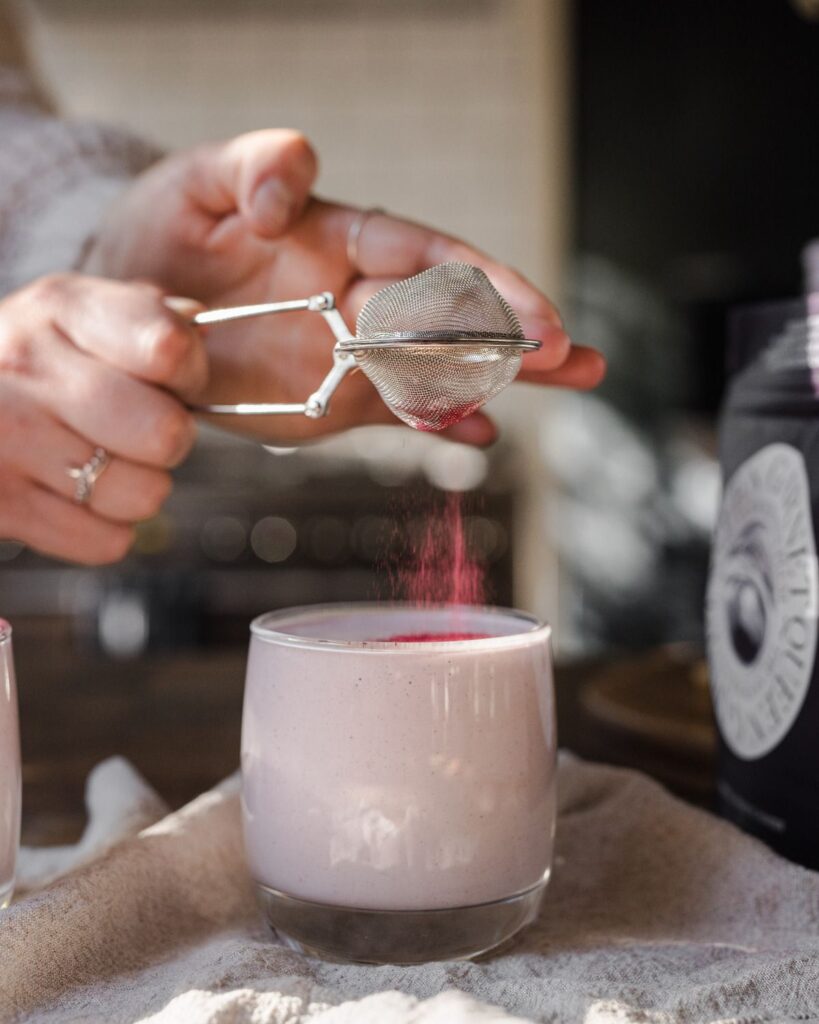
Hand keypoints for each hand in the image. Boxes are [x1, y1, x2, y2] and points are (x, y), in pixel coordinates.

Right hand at [0, 275, 204, 563]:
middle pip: (165, 434)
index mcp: (62, 308)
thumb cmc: (33, 362)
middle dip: (172, 438)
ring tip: (105, 464)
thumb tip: (202, 327)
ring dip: (140, 488)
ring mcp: (8, 437)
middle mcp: (28, 366)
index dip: (190, 372)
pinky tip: (77, 498)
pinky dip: (104, 530)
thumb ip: (148, 317)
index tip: (175, 378)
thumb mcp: (78, 315)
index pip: (169, 349)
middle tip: (145, 432)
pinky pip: (106, 542)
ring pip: (143, 494)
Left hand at [84, 130, 604, 445]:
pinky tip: (483, 434)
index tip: (532, 312)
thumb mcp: (197, 183)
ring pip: (442, 364)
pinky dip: (439, 423)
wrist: (132, 308)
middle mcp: (363, 296)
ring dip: (505, 376)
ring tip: (573, 377)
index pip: (430, 258)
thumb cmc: (166, 232)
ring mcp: (354, 354)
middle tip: (572, 355)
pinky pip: (396, 413)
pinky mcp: (333, 403)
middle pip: (453, 315)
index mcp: (345, 237)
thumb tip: (284, 204)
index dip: (484, 284)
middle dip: (514, 334)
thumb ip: (251, 169)